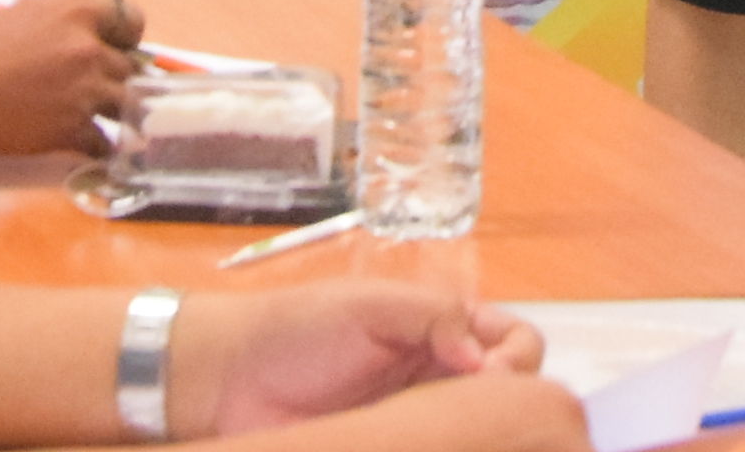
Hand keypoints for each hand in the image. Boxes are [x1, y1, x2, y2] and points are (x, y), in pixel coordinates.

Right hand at [0, 0, 141, 157]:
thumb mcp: (23, 5)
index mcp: (77, 13)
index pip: (131, 19)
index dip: (126, 34)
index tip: (119, 43)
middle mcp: (88, 50)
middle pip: (130, 64)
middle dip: (116, 74)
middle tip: (99, 81)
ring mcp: (84, 92)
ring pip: (125, 102)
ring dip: (114, 108)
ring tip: (102, 113)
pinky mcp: (70, 130)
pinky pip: (103, 142)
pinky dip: (98, 145)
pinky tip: (90, 145)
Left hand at [173, 282, 552, 431]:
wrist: (227, 381)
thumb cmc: (296, 330)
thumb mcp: (369, 307)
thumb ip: (434, 317)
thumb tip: (486, 356)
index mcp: (440, 329)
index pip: (514, 341)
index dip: (517, 356)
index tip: (492, 372)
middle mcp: (439, 376)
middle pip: (509, 392)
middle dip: (510, 402)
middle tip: (474, 408)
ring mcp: (416, 420)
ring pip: (477, 431)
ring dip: (478, 434)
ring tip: (447, 434)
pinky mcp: (392, 449)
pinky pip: (435, 450)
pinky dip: (445, 449)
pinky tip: (426, 447)